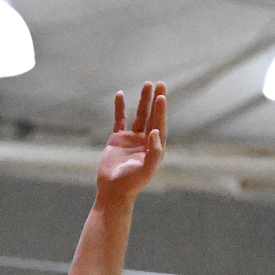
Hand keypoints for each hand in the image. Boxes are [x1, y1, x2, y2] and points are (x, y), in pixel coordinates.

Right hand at [96, 80, 166, 206]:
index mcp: (155, 148)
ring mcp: (131, 139)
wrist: (112, 191)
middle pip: (152, 116)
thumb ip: (153, 151)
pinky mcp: (117, 139)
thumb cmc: (131, 183)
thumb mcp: (146, 169)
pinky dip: (120, 108)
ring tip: (146, 84)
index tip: (161, 96)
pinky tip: (120, 94)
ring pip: (139, 115)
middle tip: (160, 83)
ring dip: (142, 100)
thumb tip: (155, 131)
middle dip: (155, 100)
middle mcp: (145, 141)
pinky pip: (119, 120)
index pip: (160, 125)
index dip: (161, 111)